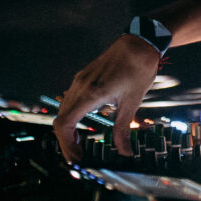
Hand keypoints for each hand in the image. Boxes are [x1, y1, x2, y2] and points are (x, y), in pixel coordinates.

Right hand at [53, 34, 160, 163]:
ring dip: (68, 130)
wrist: (139, 43)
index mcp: (90, 93)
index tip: (77, 158)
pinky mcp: (83, 78)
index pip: (64, 124)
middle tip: (79, 158)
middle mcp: (80, 86)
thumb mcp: (133, 101)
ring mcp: (80, 81)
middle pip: (61, 120)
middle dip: (66, 142)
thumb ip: (124, 128)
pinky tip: (82, 126)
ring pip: (64, 110)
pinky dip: (71, 117)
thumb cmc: (138, 68)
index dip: (66, 144)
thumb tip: (125, 152)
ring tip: (79, 146)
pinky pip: (70, 101)